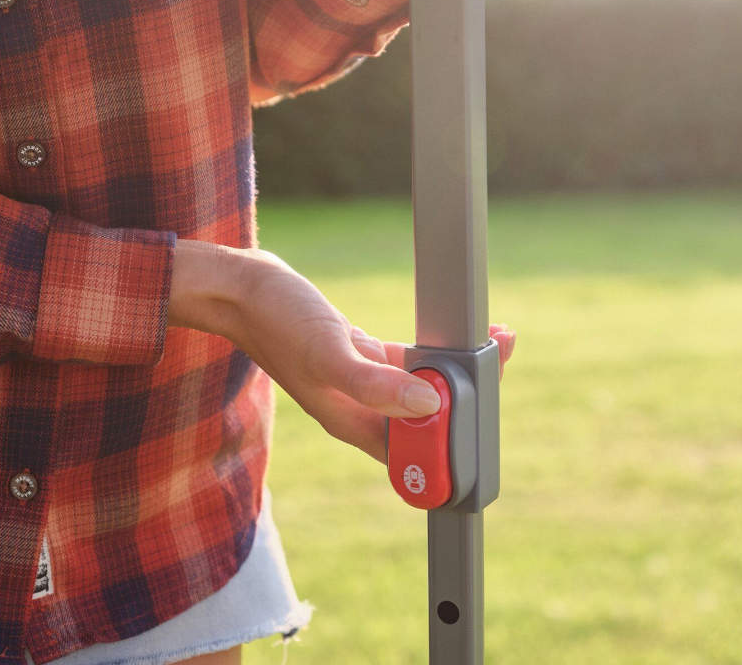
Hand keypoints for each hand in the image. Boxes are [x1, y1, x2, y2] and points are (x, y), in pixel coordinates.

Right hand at [169, 240, 515, 462]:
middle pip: (424, 423)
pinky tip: (452, 340)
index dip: (449, 446)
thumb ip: (374, 383)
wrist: (241, 288)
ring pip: (419, 390)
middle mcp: (358, 409)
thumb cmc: (276, 320)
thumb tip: (429, 403)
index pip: (413, 454)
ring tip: (492, 344)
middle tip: (499, 362)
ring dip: (455, 374)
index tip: (480, 416)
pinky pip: (404, 364)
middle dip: (466, 402)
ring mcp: (358, 382)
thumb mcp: (326, 352)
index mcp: (351, 422)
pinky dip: (430, 355)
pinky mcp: (357, 354)